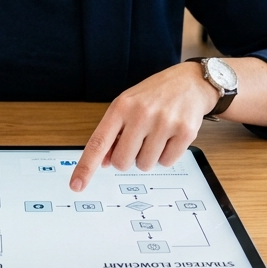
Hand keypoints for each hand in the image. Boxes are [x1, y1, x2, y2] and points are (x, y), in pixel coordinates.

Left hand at [69, 62, 215, 191]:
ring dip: (148, 157)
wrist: (190, 82)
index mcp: (121, 106)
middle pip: (122, 162)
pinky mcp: (185, 132)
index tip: (76, 185)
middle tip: (137, 141)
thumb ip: (113, 133)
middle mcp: (141, 113)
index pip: (98, 142)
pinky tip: (170, 137)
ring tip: (156, 135)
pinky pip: (166, 163)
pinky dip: (166, 155)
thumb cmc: (154, 96)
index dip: (86, 167)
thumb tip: (103, 162)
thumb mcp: (127, 106)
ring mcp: (164, 123)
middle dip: (128, 158)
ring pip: (145, 165)